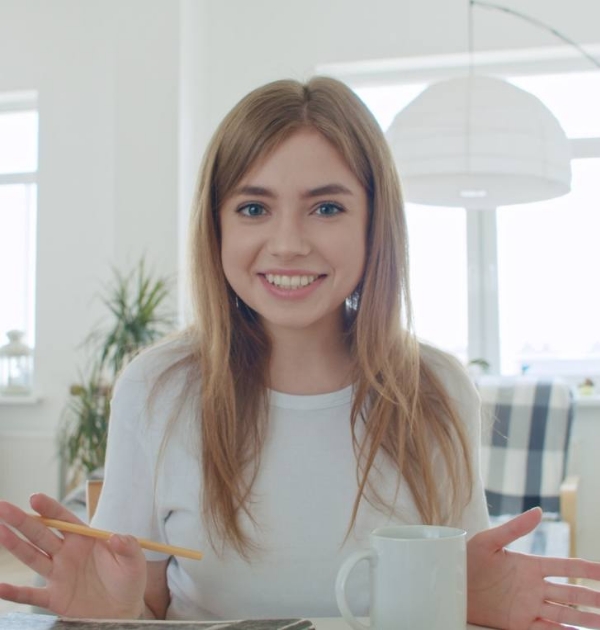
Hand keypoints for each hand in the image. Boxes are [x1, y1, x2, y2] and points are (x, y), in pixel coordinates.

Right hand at [0, 493, 147, 618]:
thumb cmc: (129, 580)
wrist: (124, 611)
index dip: (49, 509)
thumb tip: (116, 537)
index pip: (64, 519)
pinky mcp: (55, 598)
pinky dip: (14, 592)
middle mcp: (67, 553)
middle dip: (22, 521)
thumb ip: (128, 546)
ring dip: (15, 545)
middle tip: (3, 507)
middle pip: (41, 534)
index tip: (34, 498)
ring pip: (32, 557)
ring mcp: (58, 575)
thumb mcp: (135, 560)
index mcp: (85, 539)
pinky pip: (31, 595)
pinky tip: (0, 587)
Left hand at [467, 507, 599, 628]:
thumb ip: (514, 528)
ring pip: (565, 614)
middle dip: (593, 597)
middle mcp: (533, 587)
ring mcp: (528, 606)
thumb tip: (539, 511)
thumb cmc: (466, 558)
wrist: (449, 583)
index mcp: (529, 565)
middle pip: (572, 593)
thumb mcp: (489, 540)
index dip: (587, 569)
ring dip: (585, 618)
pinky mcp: (519, 623)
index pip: (566, 567)